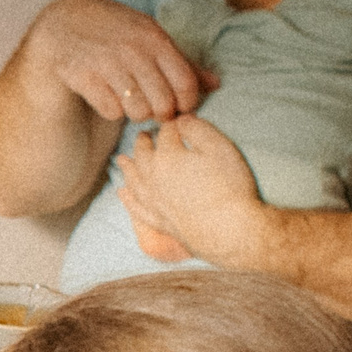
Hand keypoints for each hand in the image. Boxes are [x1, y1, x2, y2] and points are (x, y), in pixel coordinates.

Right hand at [27, 0, 217, 123]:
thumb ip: (182, 62)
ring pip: (137, 111)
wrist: (62, 23)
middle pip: (162, 104)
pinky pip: (111, 111)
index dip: (186, 104)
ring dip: (135, 112)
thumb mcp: (149, 37)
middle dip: (160, 113)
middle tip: (151, 107)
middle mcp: (133, 50)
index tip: (179, 107)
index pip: (186, 84)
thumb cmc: (114, 31)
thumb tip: (216, 84)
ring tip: (129, 99)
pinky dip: (111, 109)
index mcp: (154, 38)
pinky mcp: (83, 77)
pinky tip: (107, 95)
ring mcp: (107, 64)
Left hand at [116, 115, 264, 265]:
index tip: (176, 122)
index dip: (172, 125)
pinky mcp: (158, 221)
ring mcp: (152, 201)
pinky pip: (135, 206)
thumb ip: (198, 129)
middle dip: (144, 142)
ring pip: (133, 179)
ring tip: (122, 159)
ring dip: (128, 167)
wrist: (228, 231)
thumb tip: (181, 120)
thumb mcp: (220, 148)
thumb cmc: (229, 187)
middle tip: (144, 135)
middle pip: (143, 154)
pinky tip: (123, 193)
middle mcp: (153, 177)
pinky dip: (127, 198)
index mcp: (167, 156)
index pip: (166, 133)